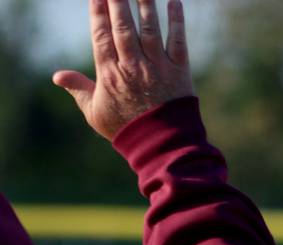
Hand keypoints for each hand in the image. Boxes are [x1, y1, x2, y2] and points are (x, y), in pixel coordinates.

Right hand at [53, 0, 194, 140]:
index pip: (101, 34)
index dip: (97, 11)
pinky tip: (175, 2)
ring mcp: (157, 67)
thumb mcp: (96, 113)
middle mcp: (133, 66)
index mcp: (110, 73)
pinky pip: (178, 41)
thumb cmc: (127, 130)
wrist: (162, 146)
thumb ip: (79, 90)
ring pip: (149, 28)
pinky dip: (176, 21)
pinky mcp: (179, 71)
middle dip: (117, 0)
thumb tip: (57, 76)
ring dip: (145, 3)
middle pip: (123, 25)